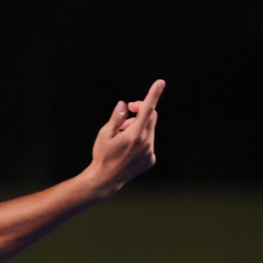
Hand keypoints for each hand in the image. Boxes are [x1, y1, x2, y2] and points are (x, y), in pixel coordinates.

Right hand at [83, 78, 161, 196]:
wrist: (105, 179)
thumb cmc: (102, 155)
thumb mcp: (104, 134)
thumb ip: (116, 118)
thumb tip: (123, 105)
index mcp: (134, 135)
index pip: (147, 109)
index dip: (153, 94)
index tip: (160, 82)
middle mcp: (146, 142)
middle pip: (150, 117)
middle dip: (140, 111)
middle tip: (127, 111)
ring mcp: (150, 152)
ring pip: (149, 130)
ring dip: (138, 128)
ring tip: (122, 137)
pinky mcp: (151, 159)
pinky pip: (149, 143)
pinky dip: (140, 140)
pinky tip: (127, 150)